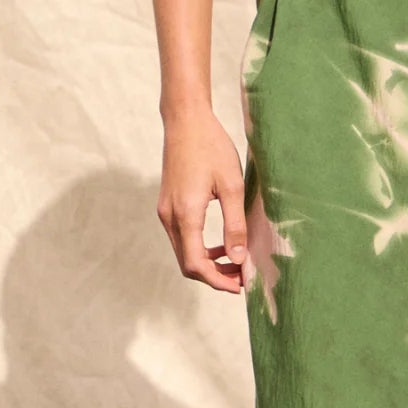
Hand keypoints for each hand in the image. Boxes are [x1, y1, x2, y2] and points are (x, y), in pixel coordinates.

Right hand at [157, 108, 249, 293]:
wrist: (185, 121)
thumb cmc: (211, 147)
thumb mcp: (231, 185)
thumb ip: (235, 224)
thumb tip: (238, 257)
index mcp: (186, 214)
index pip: (196, 264)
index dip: (217, 280)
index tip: (240, 286)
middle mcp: (170, 217)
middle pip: (187, 264)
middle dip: (214, 276)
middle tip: (242, 278)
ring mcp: (166, 212)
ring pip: (184, 252)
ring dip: (208, 263)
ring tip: (236, 263)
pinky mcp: (168, 206)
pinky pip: (182, 238)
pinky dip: (200, 248)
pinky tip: (221, 245)